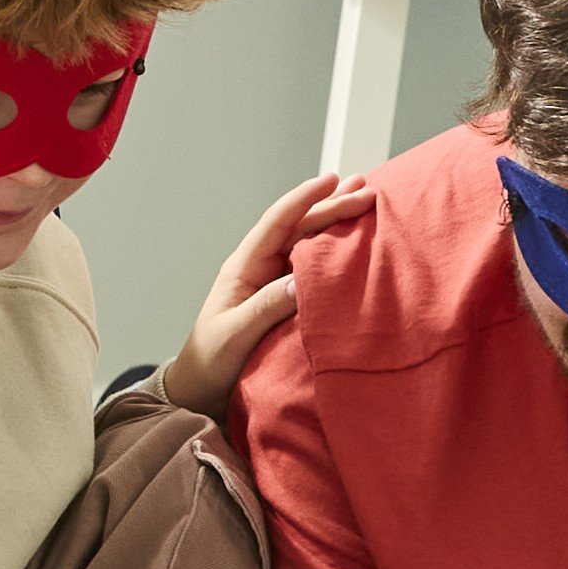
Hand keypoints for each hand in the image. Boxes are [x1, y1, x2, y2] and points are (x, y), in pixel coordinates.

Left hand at [164, 169, 374, 421]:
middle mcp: (260, 266)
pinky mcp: (283, 296)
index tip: (329, 181)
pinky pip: (312, 265)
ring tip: (363, 196)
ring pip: (308, 241)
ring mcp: (272, 280)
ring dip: (335, 219)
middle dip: (331, 205)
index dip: (303, 200)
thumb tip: (302, 280)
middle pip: (299, 226)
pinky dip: (335, 248)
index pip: (276, 223)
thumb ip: (266, 307)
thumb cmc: (211, 360)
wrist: (202, 387)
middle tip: (366, 189)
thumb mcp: (236, 334)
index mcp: (243, 267)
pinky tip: (353, 238)